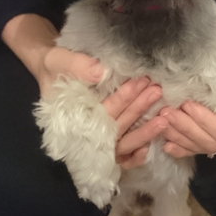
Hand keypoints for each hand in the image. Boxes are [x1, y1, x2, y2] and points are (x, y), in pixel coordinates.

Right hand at [2, 14, 165, 169]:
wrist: (51, 71)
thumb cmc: (54, 66)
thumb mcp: (59, 60)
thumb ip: (77, 66)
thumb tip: (100, 72)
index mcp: (71, 115)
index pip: (100, 111)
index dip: (122, 99)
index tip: (140, 82)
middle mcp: (83, 132)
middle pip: (115, 126)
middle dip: (138, 109)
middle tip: (157, 91)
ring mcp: (94, 138)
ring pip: (121, 142)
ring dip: (144, 131)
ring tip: (165, 115)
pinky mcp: (103, 139)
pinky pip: (119, 156)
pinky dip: (134, 156)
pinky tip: (150, 147)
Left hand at [159, 27, 215, 158]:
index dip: (206, 121)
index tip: (187, 105)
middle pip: (211, 140)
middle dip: (187, 128)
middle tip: (167, 112)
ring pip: (201, 146)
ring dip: (180, 136)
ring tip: (162, 122)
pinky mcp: (211, 139)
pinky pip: (196, 150)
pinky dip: (182, 149)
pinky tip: (167, 146)